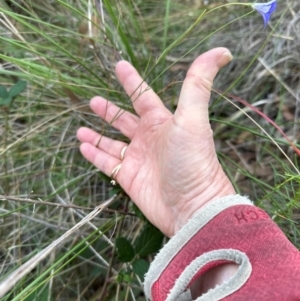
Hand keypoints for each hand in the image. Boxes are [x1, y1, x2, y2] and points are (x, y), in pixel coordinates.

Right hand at [77, 47, 235, 236]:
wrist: (192, 206)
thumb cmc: (194, 161)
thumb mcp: (193, 118)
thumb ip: (198, 85)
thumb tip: (221, 52)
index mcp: (162, 122)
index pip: (143, 96)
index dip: (131, 81)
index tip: (119, 66)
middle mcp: (149, 139)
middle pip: (124, 120)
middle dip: (109, 111)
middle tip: (92, 101)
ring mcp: (138, 159)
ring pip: (112, 143)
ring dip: (97, 136)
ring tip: (81, 129)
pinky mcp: (129, 178)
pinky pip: (108, 163)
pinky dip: (95, 155)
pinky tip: (83, 147)